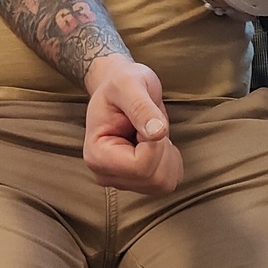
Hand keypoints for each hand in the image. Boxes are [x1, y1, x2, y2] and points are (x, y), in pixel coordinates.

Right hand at [83, 55, 183, 194]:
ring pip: (164, 184)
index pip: (141, 166)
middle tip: (148, 125)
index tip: (143, 120)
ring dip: (167, 155)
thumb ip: (141, 107)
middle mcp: (105, 174)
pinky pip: (169, 182)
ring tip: (149, 133)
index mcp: (97, 155)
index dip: (154, 142)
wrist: (118, 89)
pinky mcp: (138, 183)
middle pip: (154, 179)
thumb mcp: (129, 84)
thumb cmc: (121, 83)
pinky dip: (170, 162)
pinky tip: (155, 144)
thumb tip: (158, 132)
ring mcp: (122, 182)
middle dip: (162, 149)